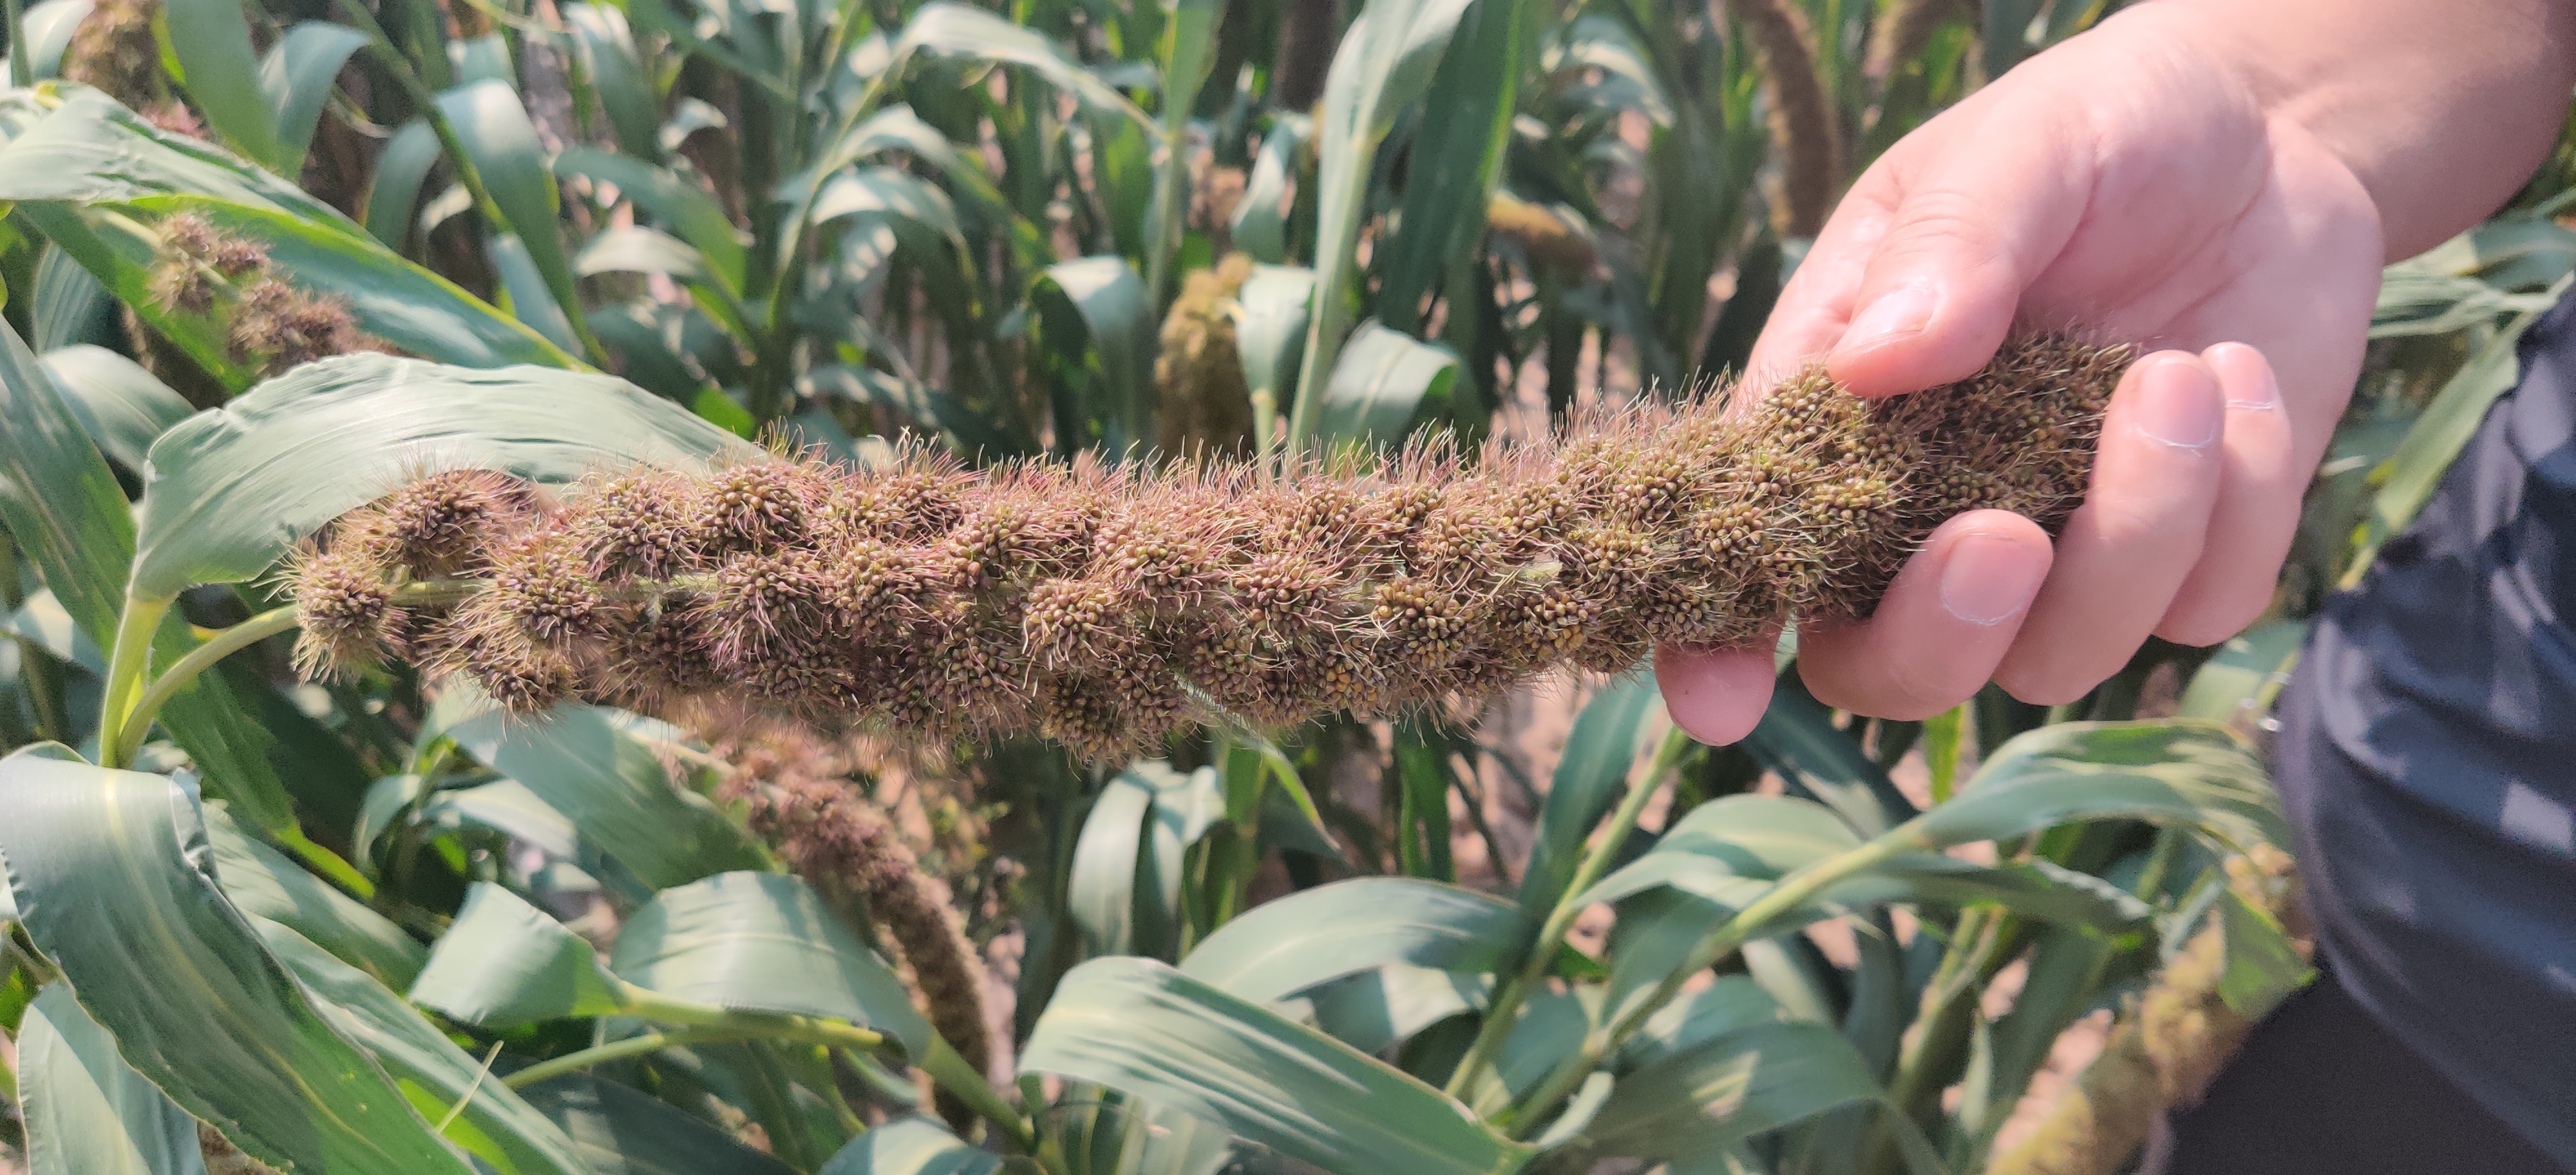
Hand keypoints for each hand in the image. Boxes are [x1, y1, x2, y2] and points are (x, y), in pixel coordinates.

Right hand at [1655, 4, 2383, 743]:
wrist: (2270, 140)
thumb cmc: (2099, 134)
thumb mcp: (2016, 146)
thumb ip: (1951, 248)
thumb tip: (1877, 365)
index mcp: (1841, 417)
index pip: (1748, 558)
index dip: (1714, 649)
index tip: (1724, 704)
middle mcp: (1929, 510)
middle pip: (1888, 669)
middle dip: (1941, 634)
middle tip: (2007, 534)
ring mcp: (2060, 549)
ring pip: (2059, 655)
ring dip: (2133, 530)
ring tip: (2180, 370)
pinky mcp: (2186, 557)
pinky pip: (2201, 607)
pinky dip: (2241, 505)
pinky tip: (2238, 376)